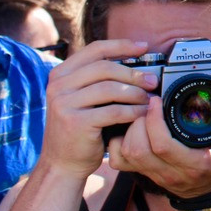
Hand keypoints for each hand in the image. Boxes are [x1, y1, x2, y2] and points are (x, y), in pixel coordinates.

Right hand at [41, 39, 154, 179]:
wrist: (62, 164)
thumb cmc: (80, 129)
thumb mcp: (82, 98)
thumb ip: (98, 79)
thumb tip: (137, 62)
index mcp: (60, 74)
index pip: (95, 49)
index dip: (121, 45)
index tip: (143, 47)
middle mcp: (58, 86)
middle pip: (105, 67)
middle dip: (133, 73)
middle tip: (152, 81)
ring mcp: (64, 104)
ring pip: (111, 88)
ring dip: (135, 93)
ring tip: (149, 99)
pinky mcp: (76, 122)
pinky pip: (114, 111)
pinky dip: (133, 111)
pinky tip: (143, 113)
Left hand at [108, 95, 210, 198]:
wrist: (208, 193)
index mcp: (193, 165)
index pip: (164, 146)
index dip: (154, 121)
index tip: (157, 100)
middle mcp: (169, 172)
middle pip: (138, 148)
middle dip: (138, 122)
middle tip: (147, 104)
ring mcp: (152, 174)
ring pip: (126, 153)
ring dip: (129, 130)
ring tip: (141, 113)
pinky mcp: (140, 172)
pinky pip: (118, 159)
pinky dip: (118, 142)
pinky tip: (131, 129)